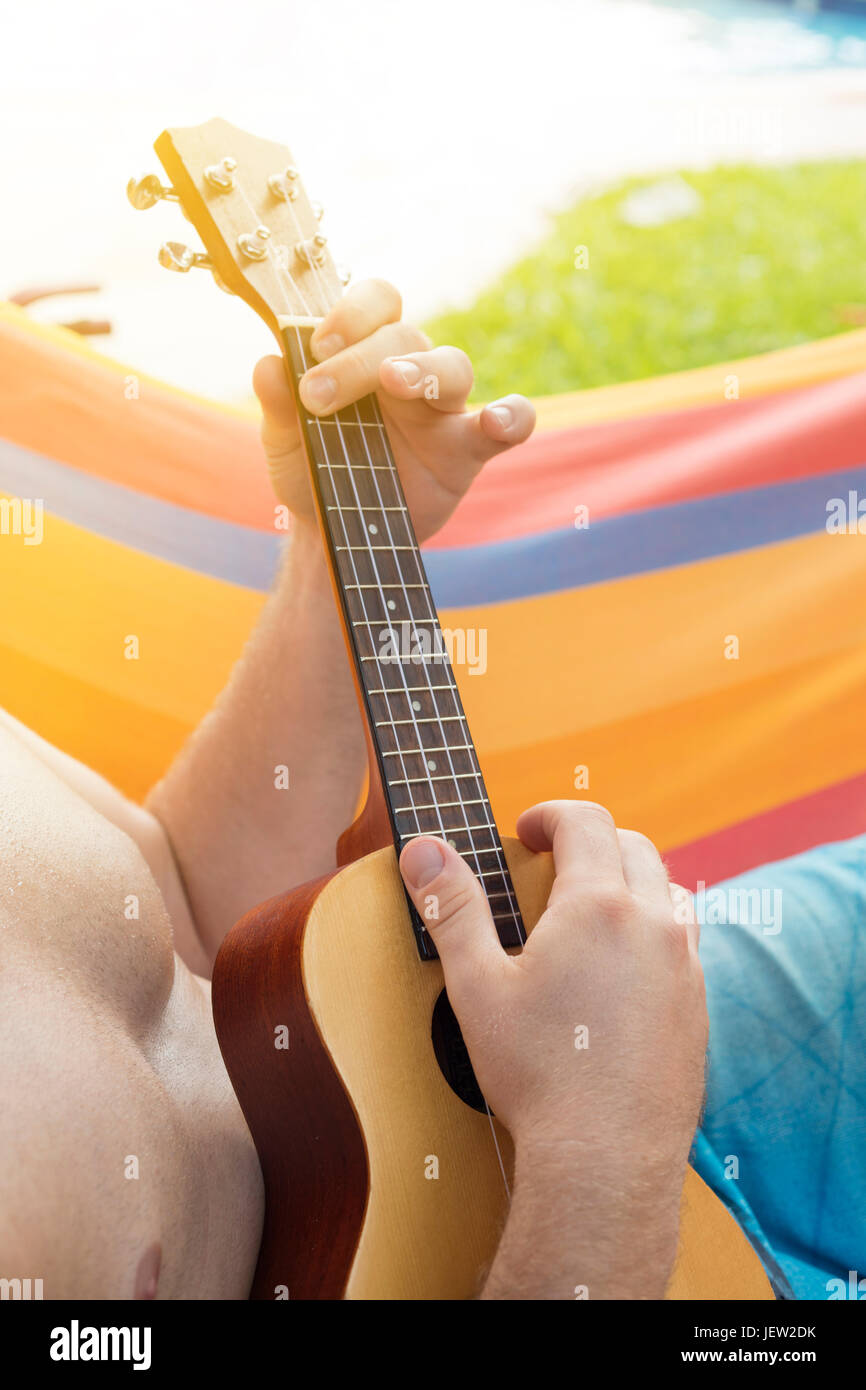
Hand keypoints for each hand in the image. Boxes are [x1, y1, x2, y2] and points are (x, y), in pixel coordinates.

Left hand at [253, 279, 534, 541]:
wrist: (335, 530)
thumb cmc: (314, 469)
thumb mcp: (285, 442)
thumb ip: (279, 405)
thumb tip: (268, 367)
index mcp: (366, 351)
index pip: (377, 302)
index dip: (352, 310)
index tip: (316, 342)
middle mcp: (410, 369)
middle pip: (405, 336)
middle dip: (359, 358)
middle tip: (318, 395)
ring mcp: (443, 409)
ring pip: (453, 366)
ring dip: (424, 369)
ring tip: (396, 383)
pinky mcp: (468, 450)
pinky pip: (512, 423)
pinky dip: (512, 416)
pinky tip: (496, 422)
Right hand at [399, 800, 708, 1297]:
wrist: (606, 1160)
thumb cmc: (537, 1075)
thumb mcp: (476, 986)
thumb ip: (451, 908)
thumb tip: (423, 849)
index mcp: (598, 906)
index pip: (586, 821)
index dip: (550, 815)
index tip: (526, 830)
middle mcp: (653, 925)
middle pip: (634, 845)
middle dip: (592, 840)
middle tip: (552, 862)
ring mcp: (685, 967)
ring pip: (667, 891)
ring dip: (629, 881)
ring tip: (589, 909)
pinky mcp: (698, 1008)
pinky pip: (685, 943)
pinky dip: (653, 930)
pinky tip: (619, 967)